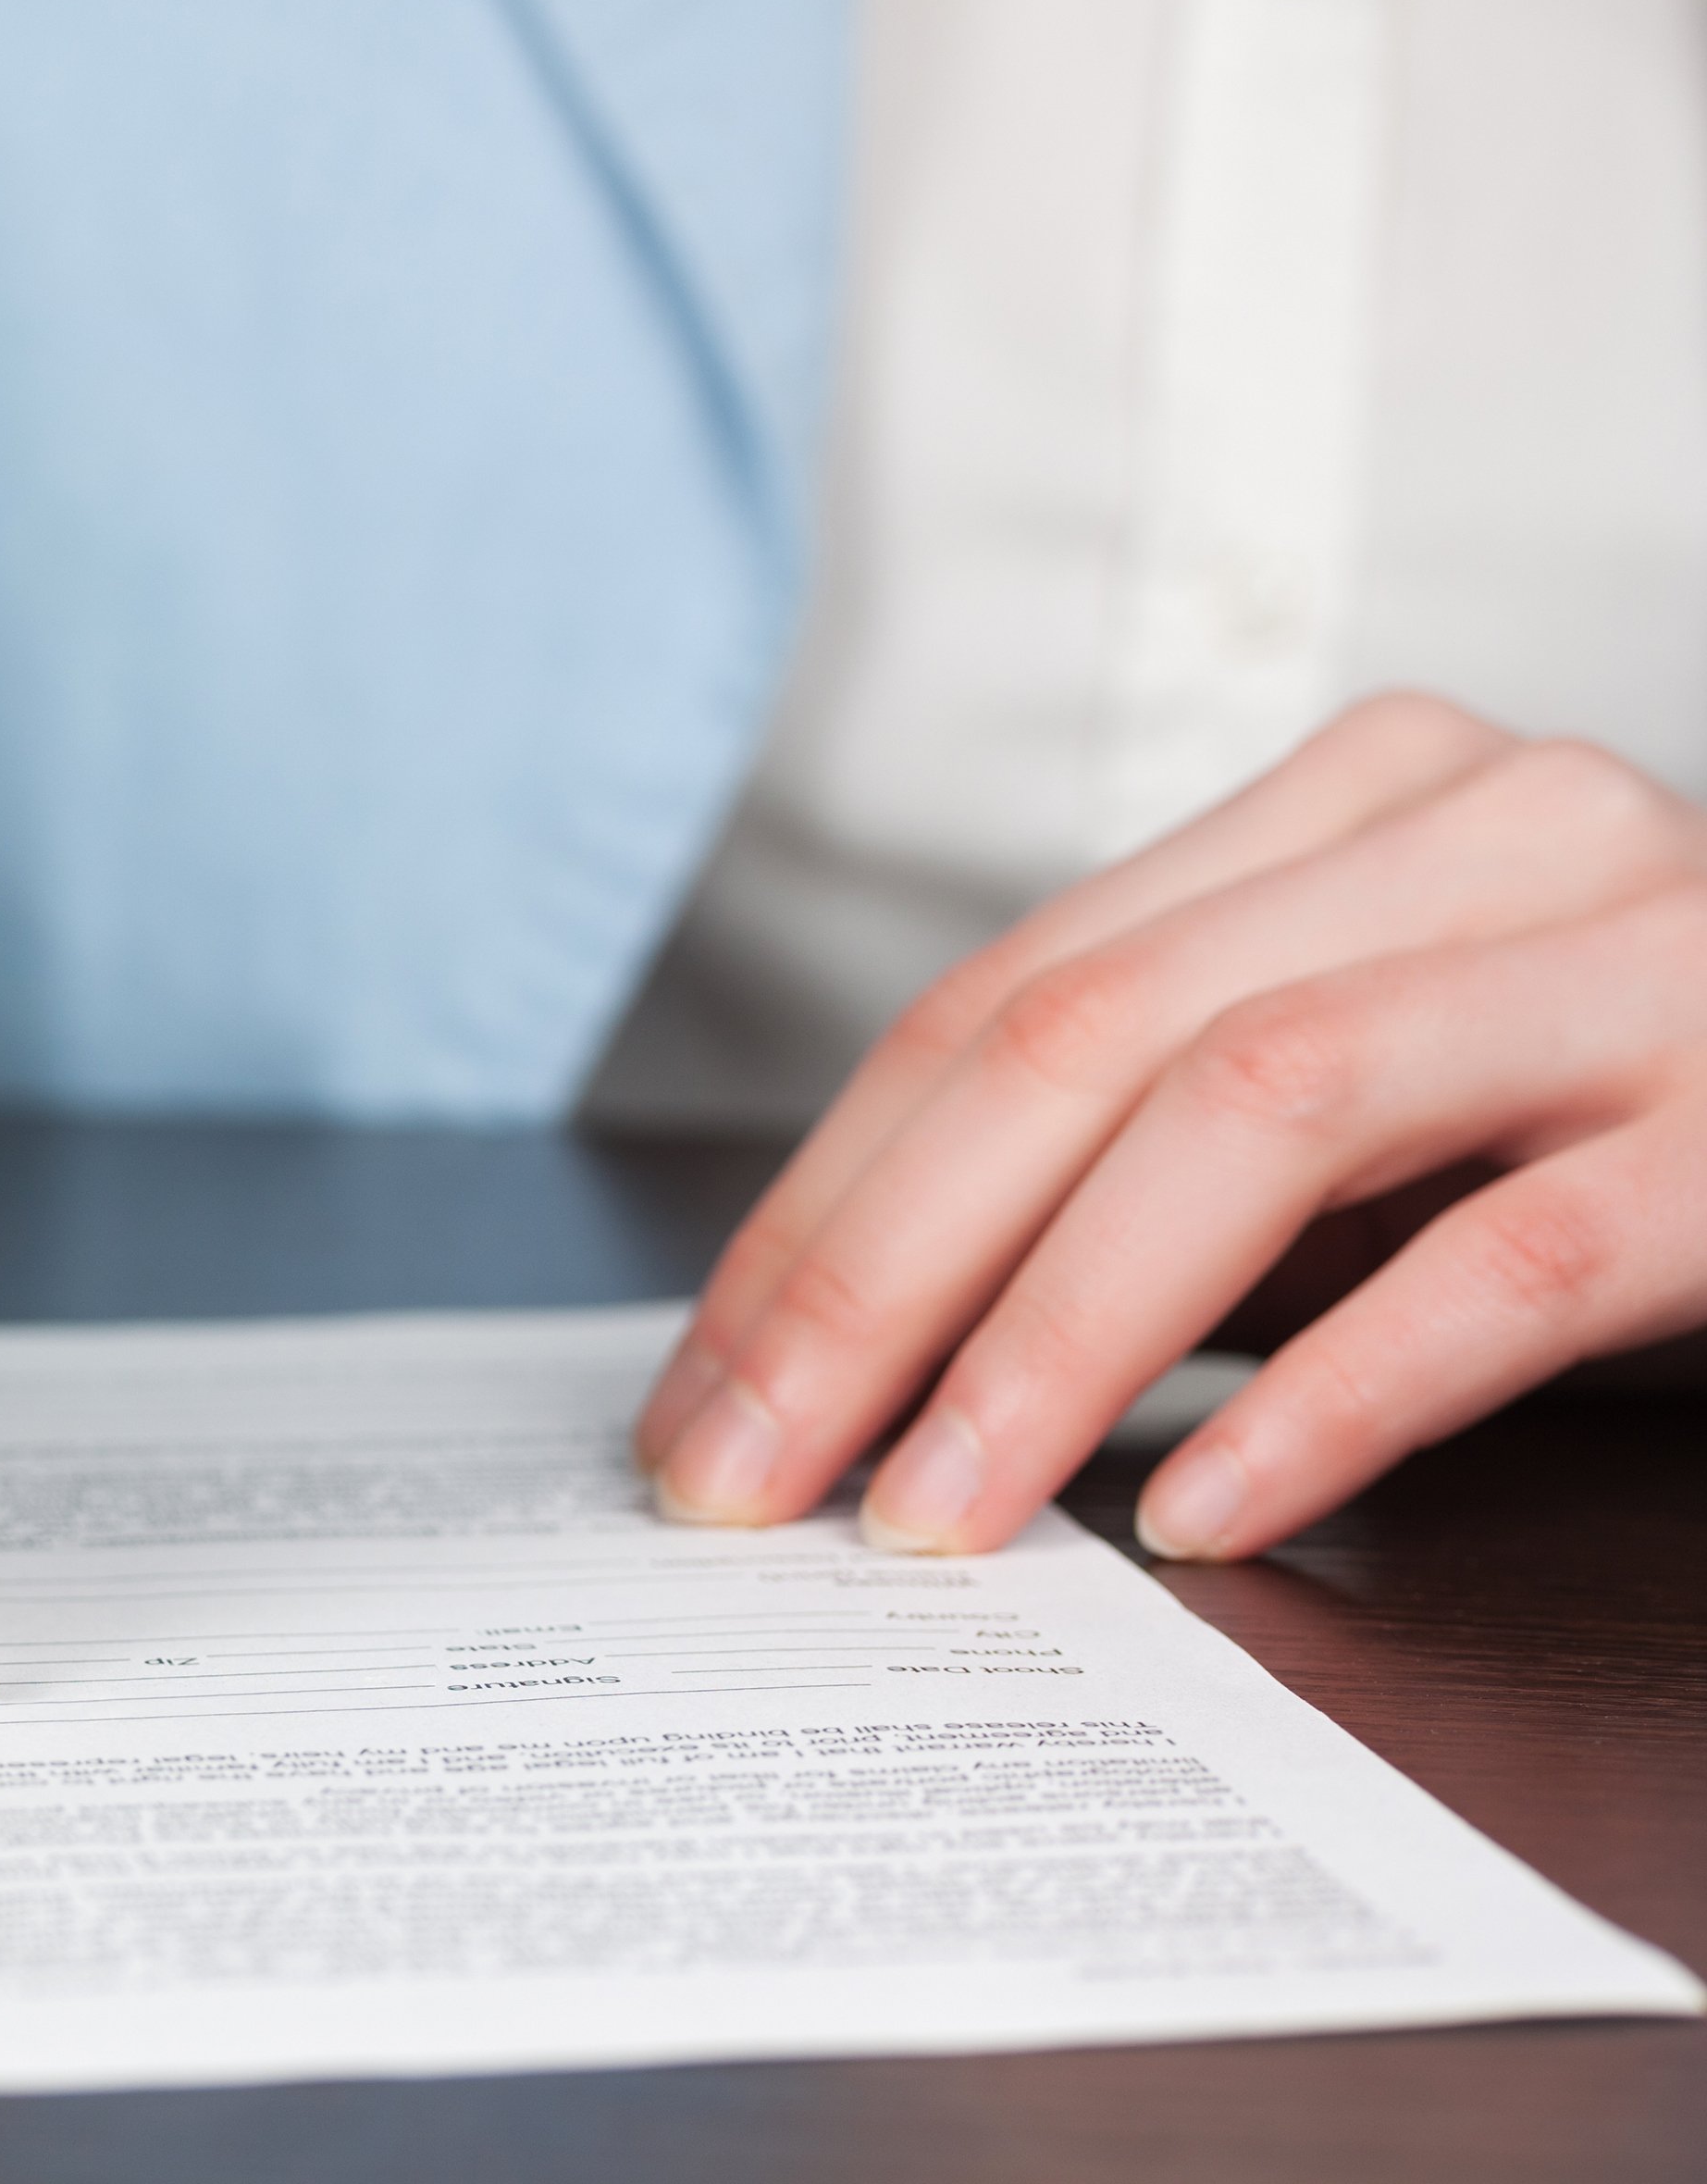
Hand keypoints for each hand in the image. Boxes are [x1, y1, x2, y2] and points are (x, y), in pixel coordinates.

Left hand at [632, 693, 1706, 1560]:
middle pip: (1076, 1044)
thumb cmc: (1635, 1097)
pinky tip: (1211, 1515)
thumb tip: (876, 1332)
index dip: (821, 1212)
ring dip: (1052, 1341)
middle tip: (743, 1478)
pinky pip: (1507, 1259)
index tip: (705, 1394)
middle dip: (870, 1282)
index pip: (998, 1004)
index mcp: (1346, 803)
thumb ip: (1168, 1147)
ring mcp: (1639, 959)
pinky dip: (1336, 1395)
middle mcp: (1481, 830)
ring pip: (1255, 1112)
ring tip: (929, 1513)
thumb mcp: (1383, 1085)